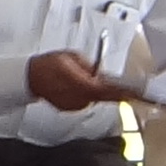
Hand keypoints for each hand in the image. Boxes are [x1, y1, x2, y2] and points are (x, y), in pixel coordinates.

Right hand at [24, 51, 139, 113]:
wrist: (31, 77)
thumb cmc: (50, 64)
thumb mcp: (73, 57)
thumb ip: (90, 67)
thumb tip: (101, 74)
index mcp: (81, 83)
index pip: (107, 91)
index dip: (122, 93)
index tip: (135, 94)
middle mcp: (79, 97)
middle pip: (103, 97)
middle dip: (110, 91)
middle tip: (116, 85)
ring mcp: (74, 105)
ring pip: (94, 99)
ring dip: (95, 91)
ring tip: (81, 79)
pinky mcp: (70, 108)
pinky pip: (84, 102)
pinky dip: (84, 95)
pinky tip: (75, 86)